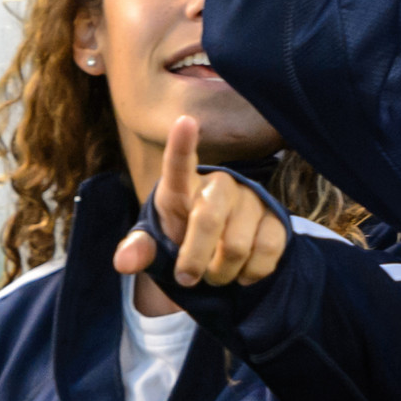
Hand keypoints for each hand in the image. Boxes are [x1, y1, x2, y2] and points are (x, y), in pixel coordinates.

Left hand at [114, 115, 286, 289]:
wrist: (222, 251)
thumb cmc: (182, 238)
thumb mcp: (155, 243)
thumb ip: (139, 249)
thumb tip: (124, 262)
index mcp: (181, 186)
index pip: (178, 163)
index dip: (182, 144)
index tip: (185, 121)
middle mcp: (220, 185)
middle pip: (209, 218)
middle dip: (194, 258)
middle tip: (187, 279)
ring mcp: (252, 199)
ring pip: (238, 245)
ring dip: (222, 273)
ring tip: (215, 275)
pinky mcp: (276, 218)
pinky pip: (267, 251)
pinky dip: (251, 274)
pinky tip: (242, 274)